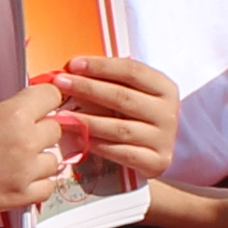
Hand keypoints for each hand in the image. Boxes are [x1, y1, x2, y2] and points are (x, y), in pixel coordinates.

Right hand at [0, 83, 70, 221]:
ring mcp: (24, 172)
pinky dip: (38, 182)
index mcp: (12, 115)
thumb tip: (28, 116)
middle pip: (56, 128)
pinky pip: (48, 186)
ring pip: (54, 159)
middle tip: (21, 135)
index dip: (44, 100)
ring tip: (15, 159)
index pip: (52, 97)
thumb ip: (7, 116)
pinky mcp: (20, 197)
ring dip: (40, 158)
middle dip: (41, 130)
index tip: (40, 104)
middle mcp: (24, 142)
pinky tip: (20, 178)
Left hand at [53, 55, 180, 178]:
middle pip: (123, 97)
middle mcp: (167, 112)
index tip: (73, 64)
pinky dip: (98, 145)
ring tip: (62, 115)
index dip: (101, 66)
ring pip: (119, 128)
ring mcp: (164, 139)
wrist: (161, 150)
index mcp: (165, 88)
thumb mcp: (135, 94)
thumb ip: (112, 81)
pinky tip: (79, 138)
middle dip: (88, 88)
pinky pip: (122, 153)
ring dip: (88, 121)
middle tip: (60, 84)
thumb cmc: (140, 116)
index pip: (132, 71)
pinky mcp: (157, 162)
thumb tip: (73, 72)